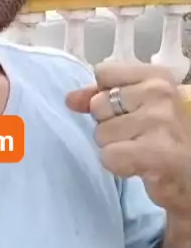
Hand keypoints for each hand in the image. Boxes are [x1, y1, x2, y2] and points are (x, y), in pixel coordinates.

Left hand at [66, 62, 190, 216]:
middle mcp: (161, 93)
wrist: (189, 174)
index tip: (127, 110)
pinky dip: (119, 165)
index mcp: (157, 76)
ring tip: (140, 150)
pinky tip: (140, 165)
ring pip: (101, 133)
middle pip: (98, 105)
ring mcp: (160, 121)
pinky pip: (108, 156)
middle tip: (137, 135)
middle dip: (109, 125)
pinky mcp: (156, 152)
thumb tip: (69, 99)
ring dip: (115, 147)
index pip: (103, 73)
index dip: (106, 95)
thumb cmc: (161, 137)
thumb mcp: (136, 107)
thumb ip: (100, 96)